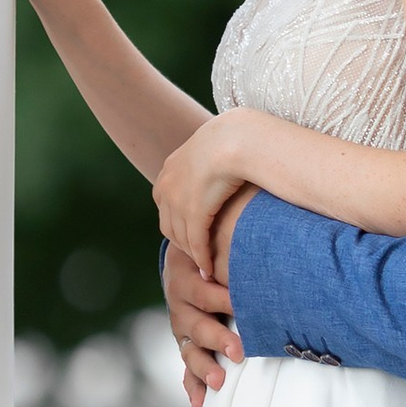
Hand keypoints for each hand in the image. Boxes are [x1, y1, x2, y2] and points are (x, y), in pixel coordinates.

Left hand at [152, 111, 261, 268]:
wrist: (238, 137)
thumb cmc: (235, 140)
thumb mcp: (212, 150)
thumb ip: (208, 164)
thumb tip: (218, 170)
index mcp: (169, 170)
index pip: (167, 206)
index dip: (179, 224)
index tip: (193, 236)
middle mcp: (167, 186)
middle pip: (170, 225)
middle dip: (184, 243)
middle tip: (199, 258)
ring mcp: (178, 200)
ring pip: (182, 238)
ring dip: (193, 255)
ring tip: (206, 267)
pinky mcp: (194, 213)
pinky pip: (196, 243)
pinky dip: (201, 259)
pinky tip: (209, 269)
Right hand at [161, 232, 243, 406]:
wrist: (191, 249)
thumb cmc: (216, 239)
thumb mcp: (221, 231)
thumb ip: (241, 232)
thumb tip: (280, 210)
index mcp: (187, 273)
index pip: (203, 290)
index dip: (221, 299)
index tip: (242, 306)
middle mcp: (180, 301)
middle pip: (195, 324)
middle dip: (217, 339)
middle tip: (239, 351)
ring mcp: (182, 325)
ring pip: (190, 350)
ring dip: (204, 367)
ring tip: (220, 381)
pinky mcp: (187, 343)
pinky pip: (186, 368)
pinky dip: (193, 386)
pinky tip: (200, 404)